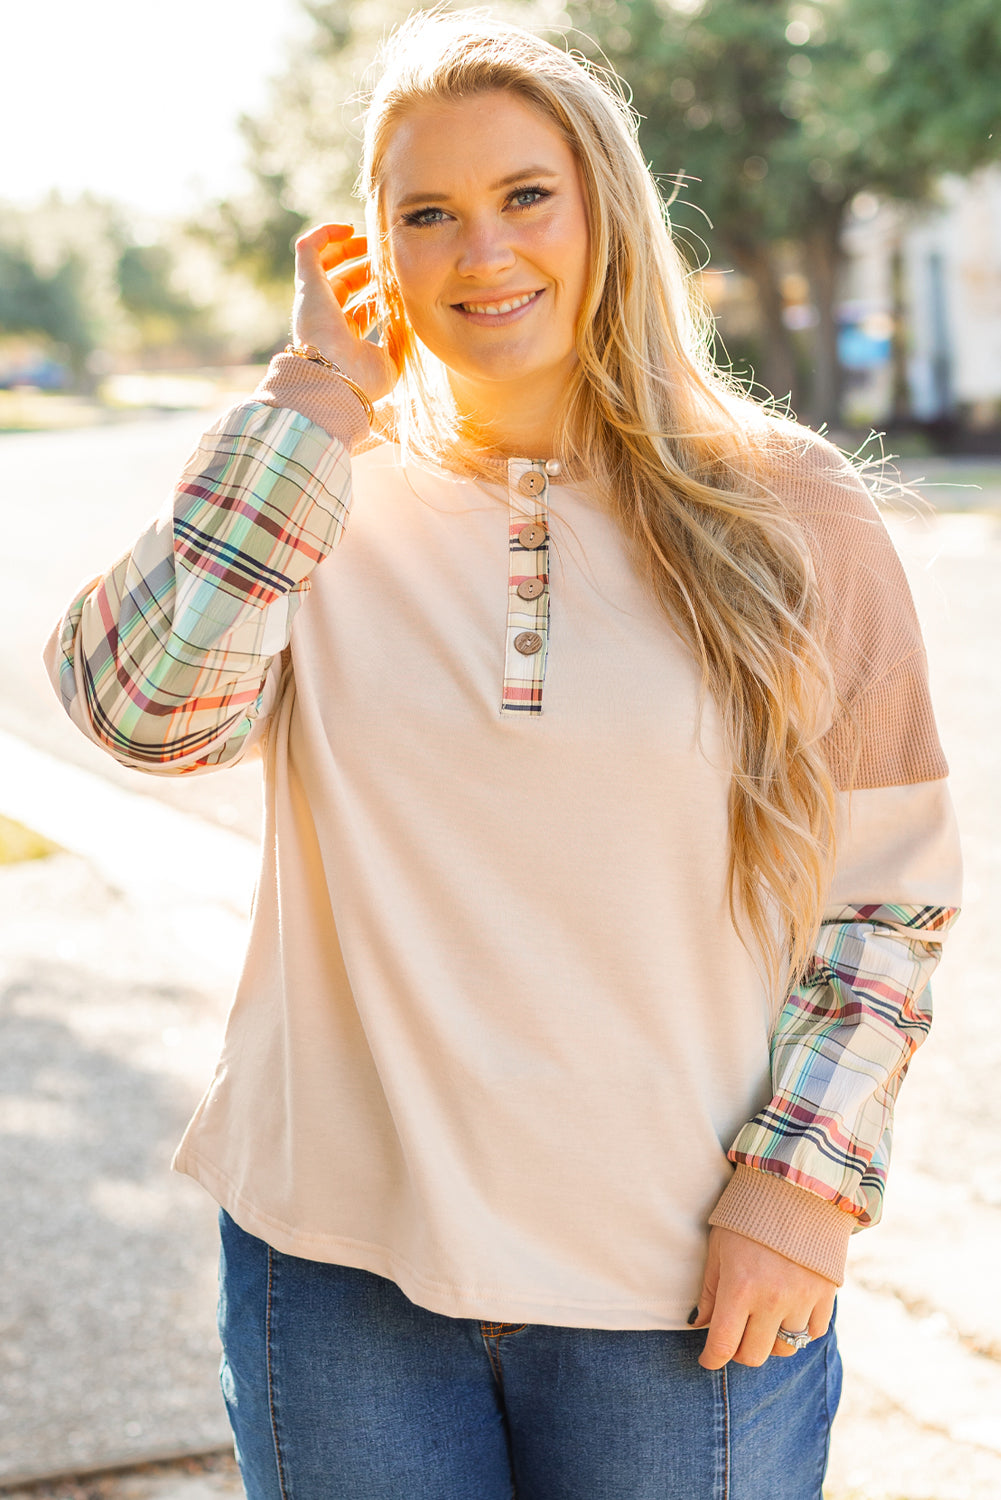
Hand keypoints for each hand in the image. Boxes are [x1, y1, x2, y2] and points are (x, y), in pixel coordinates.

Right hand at [291, 223, 399, 405]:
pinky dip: (325, 234)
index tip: (400, 281)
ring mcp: (314, 300)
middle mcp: (327, 317)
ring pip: (324, 262)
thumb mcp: (390, 362)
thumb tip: (410, 319)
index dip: (380, 291)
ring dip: (347, 247)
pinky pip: (307, 249)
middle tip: (386, 255)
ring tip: (369, 237)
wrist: (335, 380)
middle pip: (344, 282)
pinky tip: (348, 228)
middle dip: (365, 265)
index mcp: (345, 337)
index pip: (361, 306)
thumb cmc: (361, 380)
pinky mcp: (307, 285)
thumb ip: (399, 340)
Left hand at [690, 1226, 836, 1368]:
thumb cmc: (748, 1216)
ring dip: (771, 1340)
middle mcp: (772, 1299)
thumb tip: (700, 1324)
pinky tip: (790, 1309)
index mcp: (739, 1287)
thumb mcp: (718, 1247)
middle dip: (740, 1350)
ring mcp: (802, 1299)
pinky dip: (800, 1329)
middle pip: (754, 1355)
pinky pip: (813, 1333)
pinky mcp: (825, 1295)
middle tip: (736, 1334)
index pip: (723, 1345)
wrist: (798, 1188)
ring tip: (763, 1319)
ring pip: (785, 1348)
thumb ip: (710, 1290)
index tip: (708, 1358)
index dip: (712, 1359)